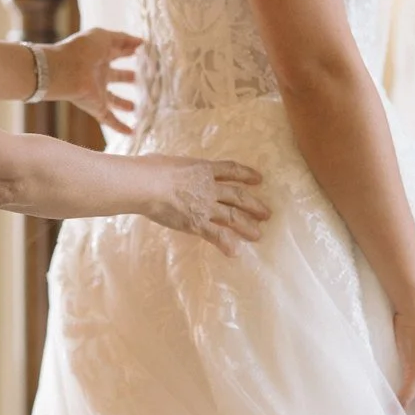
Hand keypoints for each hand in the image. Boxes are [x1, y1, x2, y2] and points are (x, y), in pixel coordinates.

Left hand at [47, 29, 140, 133]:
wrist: (64, 70)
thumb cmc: (81, 50)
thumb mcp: (104, 37)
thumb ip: (123, 38)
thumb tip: (140, 42)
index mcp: (99, 56)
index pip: (117, 53)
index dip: (129, 52)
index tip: (143, 53)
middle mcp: (98, 74)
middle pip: (115, 76)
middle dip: (127, 77)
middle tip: (140, 79)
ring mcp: (97, 91)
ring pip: (113, 100)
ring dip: (123, 104)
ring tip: (135, 107)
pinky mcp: (96, 106)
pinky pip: (109, 119)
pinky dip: (120, 126)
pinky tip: (131, 132)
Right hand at [140, 157, 268, 253]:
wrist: (148, 184)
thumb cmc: (151, 168)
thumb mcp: (168, 162)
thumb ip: (175, 169)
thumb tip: (167, 170)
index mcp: (203, 169)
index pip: (230, 169)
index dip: (246, 174)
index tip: (259, 179)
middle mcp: (210, 187)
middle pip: (238, 195)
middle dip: (253, 204)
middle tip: (266, 213)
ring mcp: (206, 206)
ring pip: (232, 216)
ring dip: (247, 226)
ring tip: (258, 235)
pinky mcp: (197, 223)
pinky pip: (216, 235)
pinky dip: (226, 244)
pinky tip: (235, 252)